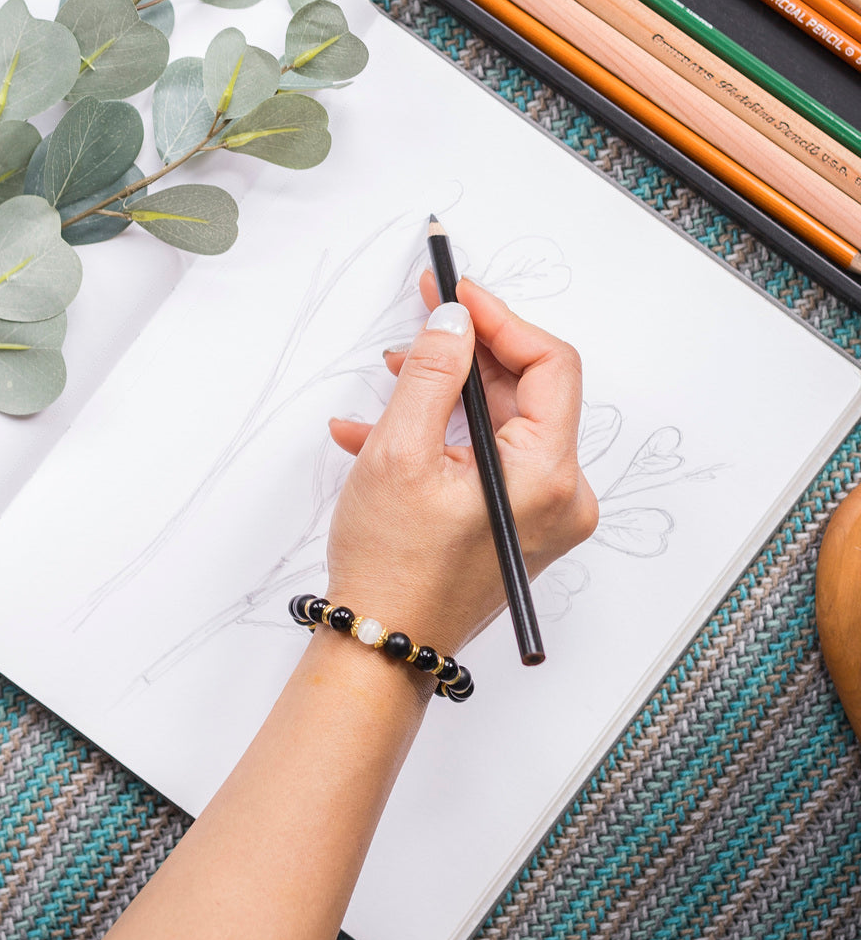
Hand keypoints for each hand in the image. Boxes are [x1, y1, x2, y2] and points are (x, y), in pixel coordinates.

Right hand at [326, 273, 597, 654]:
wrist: (384, 647)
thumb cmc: (391, 567)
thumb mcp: (398, 454)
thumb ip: (430, 373)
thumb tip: (453, 318)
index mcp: (546, 475)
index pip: (549, 365)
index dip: (500, 319)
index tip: (456, 292)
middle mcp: (560, 494)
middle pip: (524, 391)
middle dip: (464, 352)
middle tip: (421, 316)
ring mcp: (541, 512)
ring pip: (499, 422)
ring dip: (441, 394)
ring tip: (386, 384)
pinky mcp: (517, 522)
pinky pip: (486, 456)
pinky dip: (439, 436)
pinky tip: (379, 435)